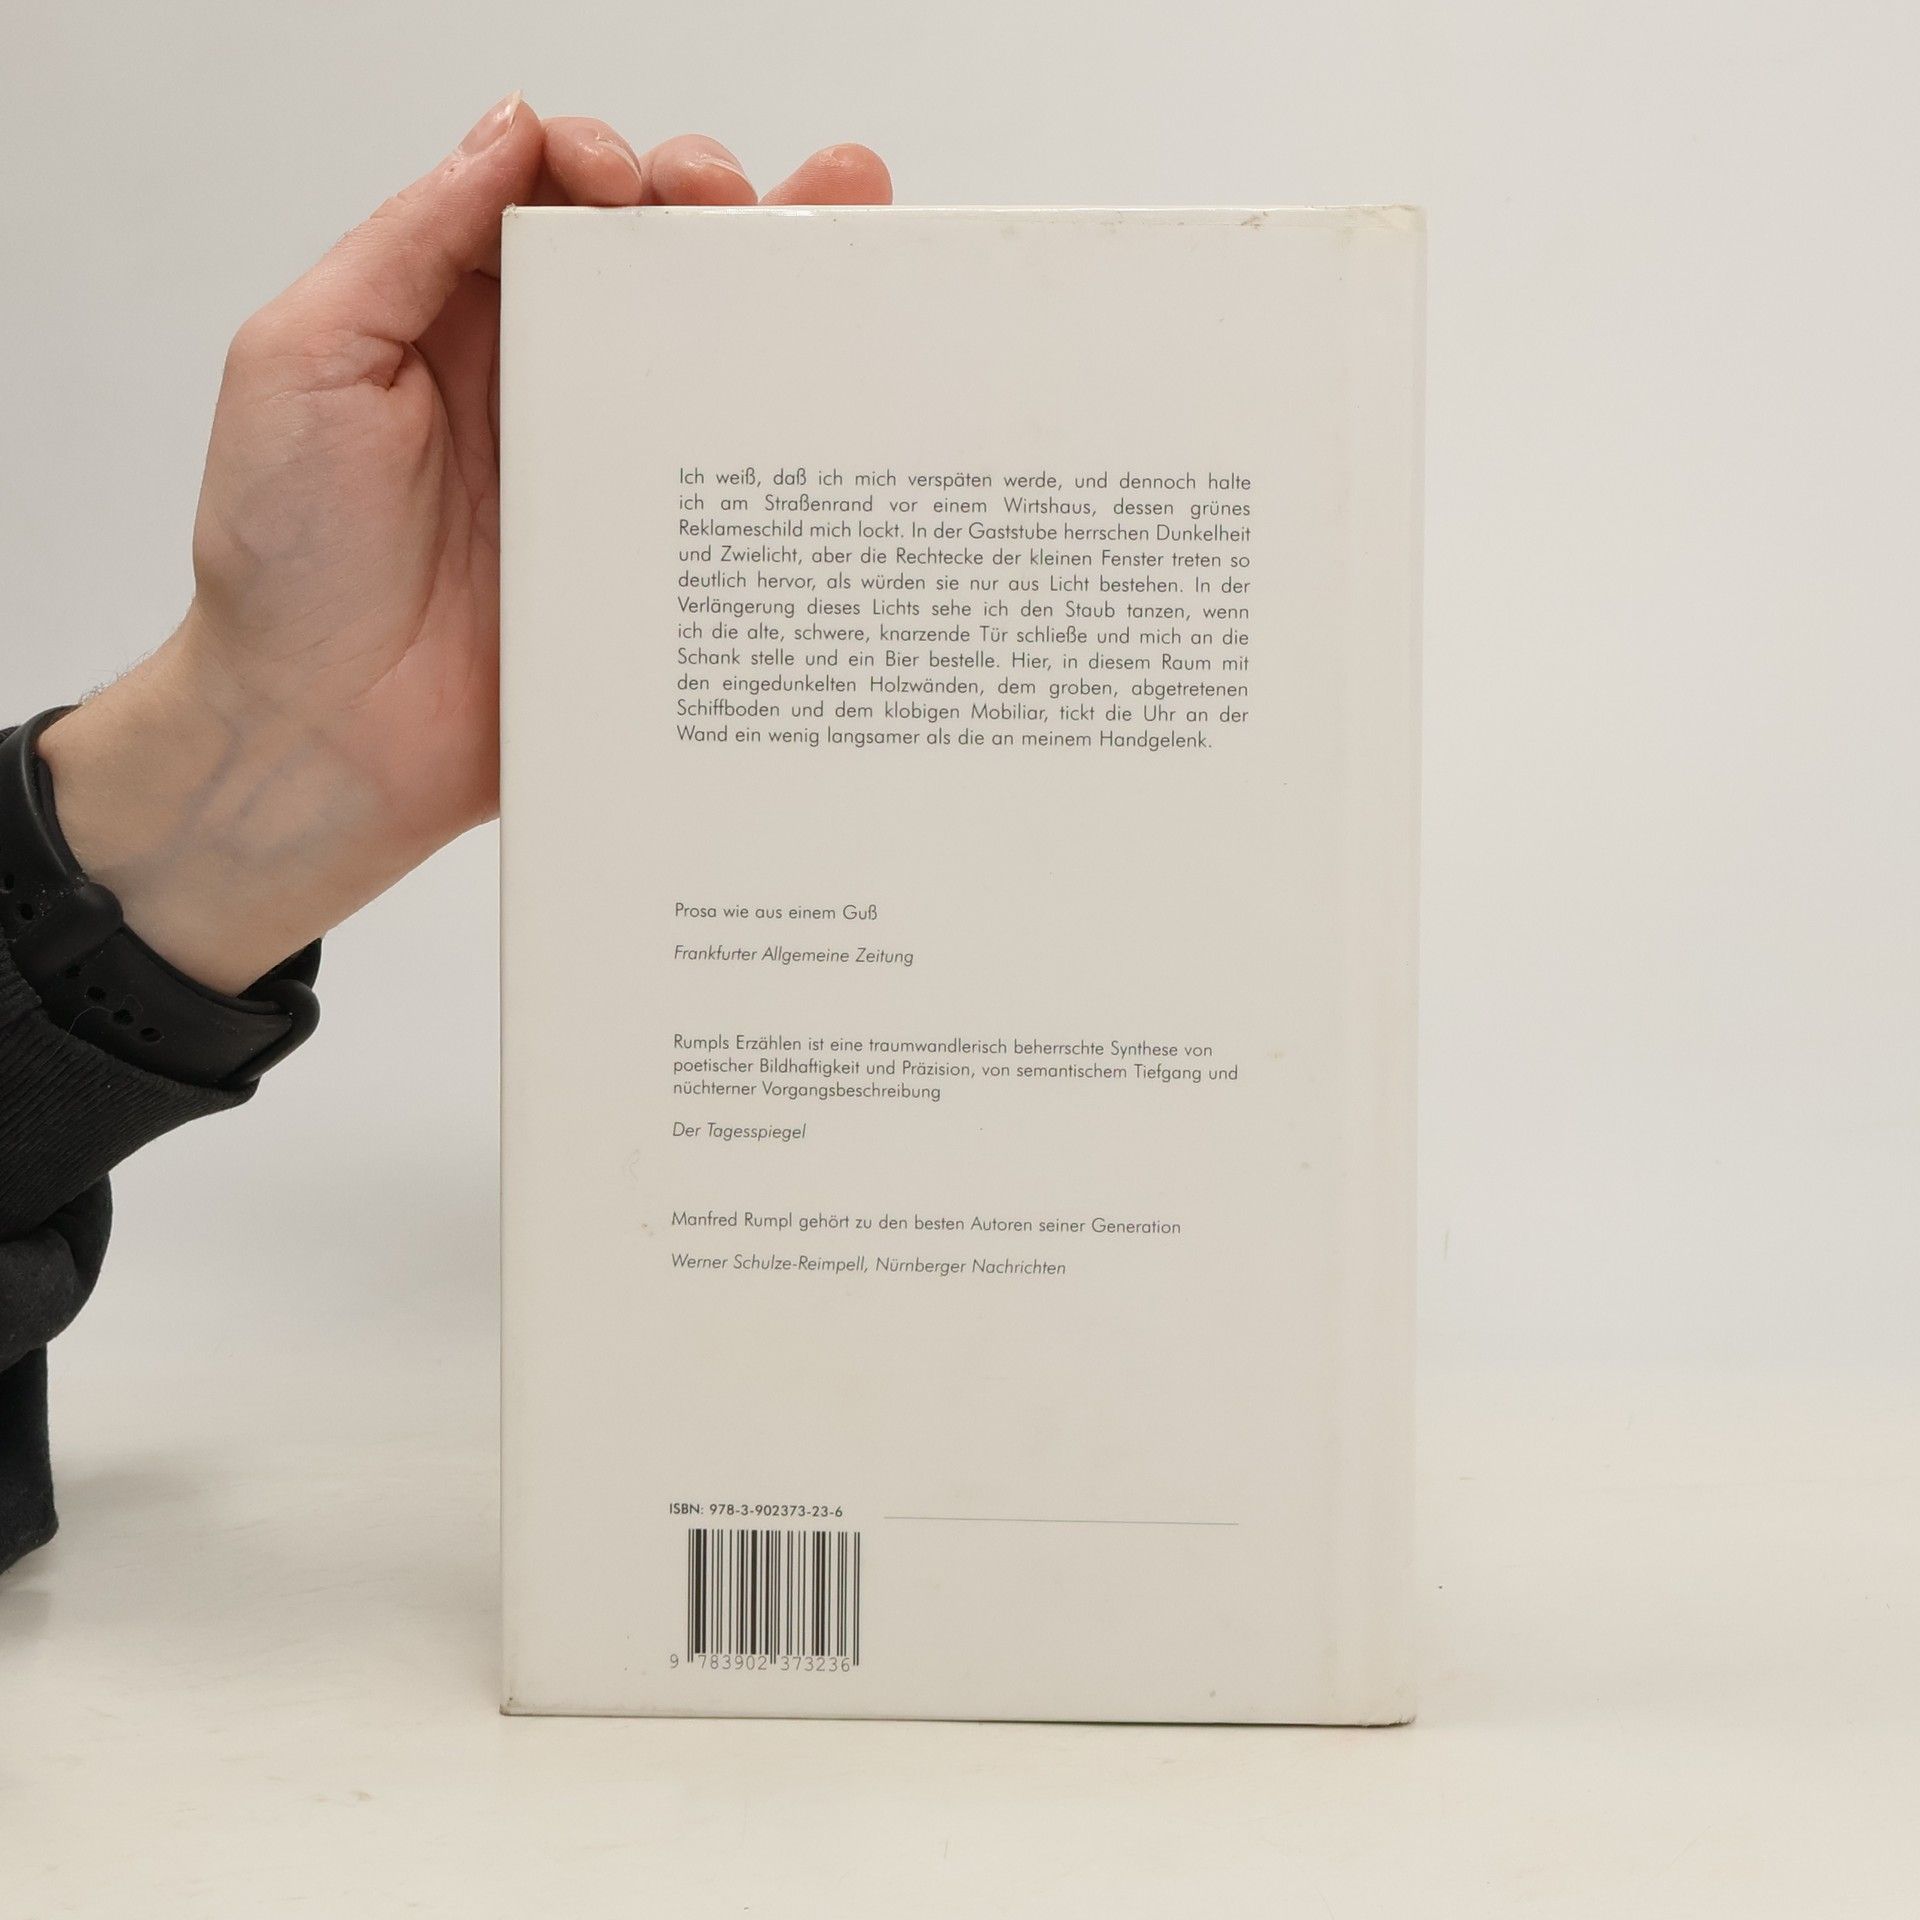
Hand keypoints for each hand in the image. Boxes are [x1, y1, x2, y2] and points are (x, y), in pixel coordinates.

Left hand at [41, 99, 889, 993]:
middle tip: (750, 208)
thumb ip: (406, 243)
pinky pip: (731, 498)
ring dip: (782, 299)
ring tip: (845, 250)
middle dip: (720, 209)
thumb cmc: (285, 563)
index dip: (605, 162)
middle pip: (655, 265)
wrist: (321, 741)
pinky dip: (788, 453)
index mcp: (457, 315)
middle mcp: (544, 381)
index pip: (553, 197)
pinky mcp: (651, 563)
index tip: (628, 182)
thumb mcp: (302, 361)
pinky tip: (835, 410)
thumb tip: (510, 130)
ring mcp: (609, 474)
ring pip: (714, 365)